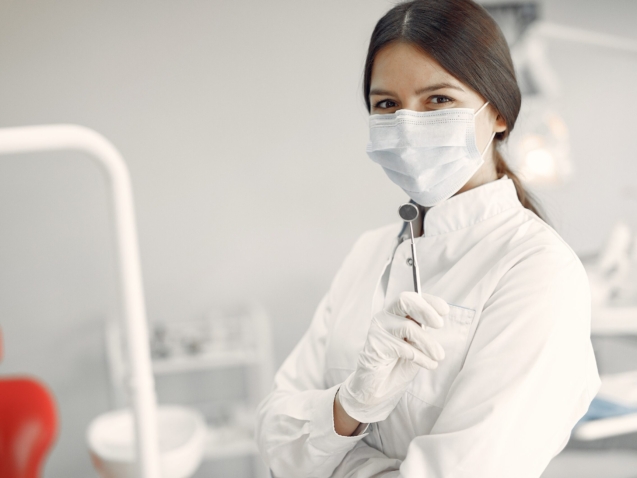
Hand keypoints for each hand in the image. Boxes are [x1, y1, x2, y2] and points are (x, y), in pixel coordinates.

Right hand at [337, 291, 448, 423]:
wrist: (378, 387)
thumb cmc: (398, 363)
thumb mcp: (417, 344)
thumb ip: (423, 330)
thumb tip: (437, 320)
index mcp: (396, 313)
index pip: (412, 297)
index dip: (429, 301)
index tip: (445, 310)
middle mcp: (385, 317)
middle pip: (404, 300)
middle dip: (425, 310)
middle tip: (439, 324)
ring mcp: (378, 330)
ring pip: (407, 326)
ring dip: (428, 342)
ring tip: (438, 356)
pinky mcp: (375, 345)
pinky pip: (403, 347)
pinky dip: (420, 357)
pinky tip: (429, 364)